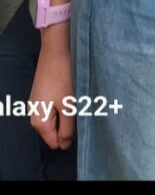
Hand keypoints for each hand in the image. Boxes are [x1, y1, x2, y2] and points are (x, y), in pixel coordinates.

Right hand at [30, 34, 75, 149]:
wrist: (56, 48)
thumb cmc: (64, 76)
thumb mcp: (69, 105)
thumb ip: (67, 128)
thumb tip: (64, 145)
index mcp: (39, 121)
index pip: (53, 142)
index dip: (68, 138)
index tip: (80, 124)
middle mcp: (34, 114)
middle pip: (53, 131)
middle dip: (67, 125)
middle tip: (81, 110)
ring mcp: (37, 103)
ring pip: (55, 118)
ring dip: (67, 113)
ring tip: (77, 100)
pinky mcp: (43, 93)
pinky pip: (54, 107)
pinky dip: (64, 104)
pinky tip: (72, 93)